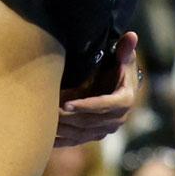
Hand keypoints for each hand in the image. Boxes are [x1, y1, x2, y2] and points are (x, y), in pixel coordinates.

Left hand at [55, 32, 139, 146]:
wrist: (119, 88)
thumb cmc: (119, 68)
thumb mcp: (123, 58)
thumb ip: (125, 49)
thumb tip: (131, 35)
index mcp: (124, 101)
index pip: (104, 106)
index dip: (86, 105)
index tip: (67, 103)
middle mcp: (116, 120)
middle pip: (89, 121)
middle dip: (68, 117)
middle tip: (47, 110)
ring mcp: (104, 130)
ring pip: (81, 133)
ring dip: (62, 128)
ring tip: (43, 120)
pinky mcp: (94, 136)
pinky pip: (76, 141)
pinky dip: (61, 140)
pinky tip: (45, 138)